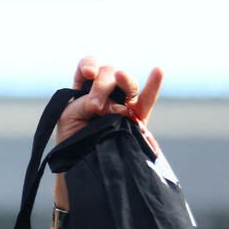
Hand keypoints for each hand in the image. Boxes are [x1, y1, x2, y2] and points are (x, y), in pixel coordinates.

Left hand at [53, 56, 162, 207]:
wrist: (80, 165)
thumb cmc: (72, 139)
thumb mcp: (70, 115)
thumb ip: (88, 102)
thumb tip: (120, 108)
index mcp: (84, 89)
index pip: (89, 66)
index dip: (90, 64)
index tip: (88, 74)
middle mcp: (105, 92)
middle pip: (108, 73)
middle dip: (101, 86)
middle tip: (94, 107)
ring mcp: (122, 103)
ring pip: (127, 84)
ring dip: (123, 82)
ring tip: (120, 82)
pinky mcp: (137, 117)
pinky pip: (147, 99)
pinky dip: (153, 86)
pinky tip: (158, 71)